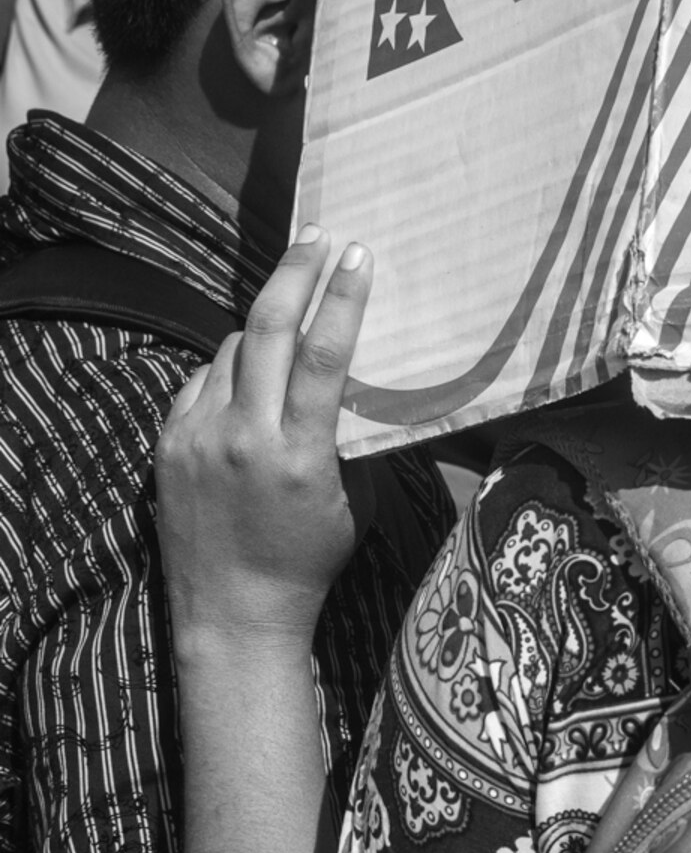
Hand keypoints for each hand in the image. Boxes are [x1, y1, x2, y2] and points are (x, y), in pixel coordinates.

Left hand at [156, 230, 373, 650]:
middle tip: (316, 238)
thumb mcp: (352, 502)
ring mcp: (197, 438)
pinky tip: (245, 380)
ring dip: (261, 328)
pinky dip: (226, 371)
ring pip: (229, 349)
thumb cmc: (309, 562)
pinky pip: (200, 382)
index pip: (325, 355)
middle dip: (295, 273)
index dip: (343, 296)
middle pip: (267, 328)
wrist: (233, 614)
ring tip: (288, 316)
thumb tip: (355, 384)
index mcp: (300, 455)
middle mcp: (243, 437)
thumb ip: (350, 438)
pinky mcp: (167, 444)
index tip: (360, 254)